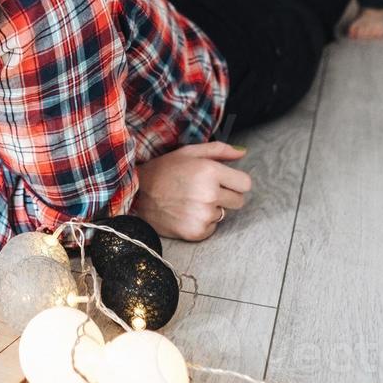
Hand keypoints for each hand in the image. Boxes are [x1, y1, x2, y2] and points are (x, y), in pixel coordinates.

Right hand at [132, 141, 251, 241]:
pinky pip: (212, 228)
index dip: (235, 182)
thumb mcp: (189, 152)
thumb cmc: (164, 170)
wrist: (137, 194)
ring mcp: (203, 215)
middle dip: (226, 196)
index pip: (245, 184)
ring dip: (212, 209)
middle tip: (204, 191)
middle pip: (239, 201)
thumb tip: (243, 152)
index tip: (224, 182)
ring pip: (224, 214)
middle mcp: (209, 194)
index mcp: (210, 171)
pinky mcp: (196, 232)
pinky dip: (202, 222)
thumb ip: (219, 150)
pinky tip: (186, 213)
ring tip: (190, 201)